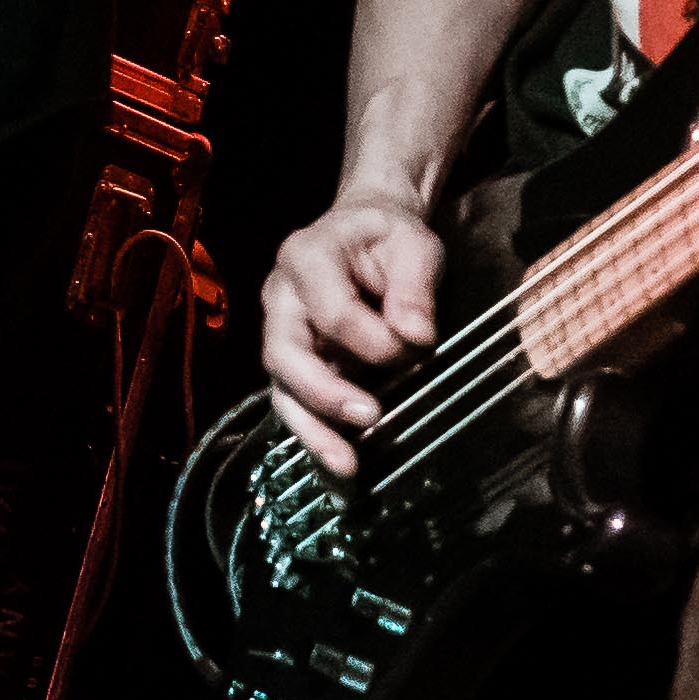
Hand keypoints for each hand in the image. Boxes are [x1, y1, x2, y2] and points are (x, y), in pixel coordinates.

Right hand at [260, 193, 444, 476]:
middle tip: (370, 418)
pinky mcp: (292, 362)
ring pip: (282, 387)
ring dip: (313, 429)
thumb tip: (414, 337)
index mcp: (306, 256)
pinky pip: (295, 402)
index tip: (419, 346)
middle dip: (325, 392)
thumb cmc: (390, 237)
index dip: (374, 338)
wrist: (364, 232)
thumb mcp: (414, 245)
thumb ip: (414, 286)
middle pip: (285, 353)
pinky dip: (316, 435)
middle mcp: (279, 296)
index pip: (331, 310)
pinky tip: (339, 466)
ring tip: (345, 466)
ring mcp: (279, 332)